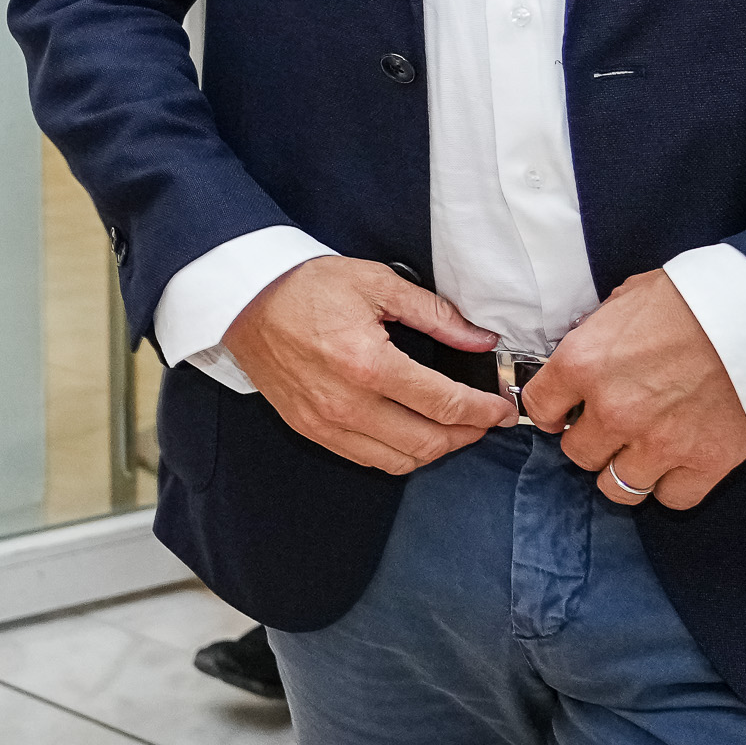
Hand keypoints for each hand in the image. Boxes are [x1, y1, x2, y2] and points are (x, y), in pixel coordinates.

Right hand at [222, 256, 515, 472]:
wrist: (243, 299)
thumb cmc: (305, 286)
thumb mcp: (376, 284)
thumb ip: (434, 315)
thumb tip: (479, 340)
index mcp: (369, 364)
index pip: (446, 404)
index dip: (485, 410)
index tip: (502, 407)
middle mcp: (348, 403)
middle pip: (430, 442)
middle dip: (468, 434)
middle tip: (484, 418)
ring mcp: (326, 422)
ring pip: (401, 460)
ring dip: (436, 449)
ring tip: (452, 427)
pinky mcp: (310, 428)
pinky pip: (368, 459)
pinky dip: (399, 454)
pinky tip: (411, 433)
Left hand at [529, 270, 745, 509]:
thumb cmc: (694, 298)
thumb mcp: (626, 299)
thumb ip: (599, 334)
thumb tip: (590, 351)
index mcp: (583, 364)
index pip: (539, 407)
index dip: (550, 412)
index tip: (562, 413)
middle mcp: (612, 410)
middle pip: (578, 454)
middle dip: (590, 442)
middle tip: (609, 430)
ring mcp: (658, 443)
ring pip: (618, 487)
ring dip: (624, 472)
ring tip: (638, 454)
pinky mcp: (705, 463)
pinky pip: (672, 499)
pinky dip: (671, 487)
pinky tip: (676, 467)